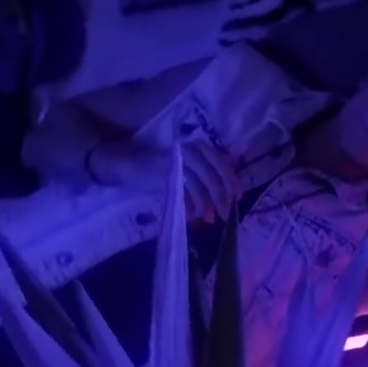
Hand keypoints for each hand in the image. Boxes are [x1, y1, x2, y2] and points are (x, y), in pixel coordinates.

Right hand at [91, 140, 241, 222]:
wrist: (129, 164)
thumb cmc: (163, 168)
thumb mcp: (188, 166)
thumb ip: (206, 175)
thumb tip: (228, 196)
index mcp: (199, 147)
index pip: (222, 164)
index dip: (232, 182)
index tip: (238, 199)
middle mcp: (190, 150)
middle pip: (212, 177)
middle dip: (221, 198)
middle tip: (224, 215)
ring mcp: (176, 160)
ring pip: (198, 186)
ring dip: (205, 206)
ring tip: (208, 219)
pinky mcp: (163, 173)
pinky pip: (181, 193)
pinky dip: (188, 207)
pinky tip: (191, 217)